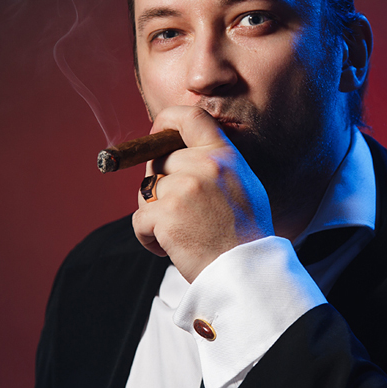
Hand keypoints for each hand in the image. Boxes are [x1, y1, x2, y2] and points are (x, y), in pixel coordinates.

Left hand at [131, 106, 273, 282]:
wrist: (246, 272)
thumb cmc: (245, 235)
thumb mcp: (242, 186)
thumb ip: (215, 165)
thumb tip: (178, 154)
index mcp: (224, 155)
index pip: (189, 116)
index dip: (165, 120)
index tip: (157, 134)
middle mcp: (204, 165)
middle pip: (159, 162)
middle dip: (158, 186)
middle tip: (176, 213)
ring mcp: (183, 188)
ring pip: (146, 193)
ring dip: (155, 216)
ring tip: (181, 234)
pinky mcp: (166, 214)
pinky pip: (139, 220)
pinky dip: (149, 238)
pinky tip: (171, 248)